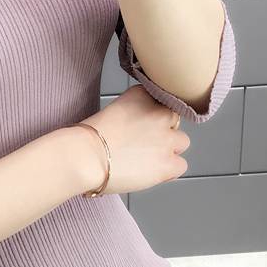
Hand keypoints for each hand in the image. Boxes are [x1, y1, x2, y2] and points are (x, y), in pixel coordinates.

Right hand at [75, 84, 189, 194]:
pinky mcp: (168, 162)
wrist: (85, 157)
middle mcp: (158, 112)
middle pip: (173, 119)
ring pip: (182, 141)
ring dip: (168, 149)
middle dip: (162, 130)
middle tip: (143, 143)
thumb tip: (139, 133)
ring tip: (147, 159)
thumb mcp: (110, 113)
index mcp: (141, 95)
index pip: (159, 100)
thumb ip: (132, 117)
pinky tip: (151, 172)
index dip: (150, 116)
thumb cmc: (87, 140)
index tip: (139, 126)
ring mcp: (166, 137)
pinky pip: (181, 165)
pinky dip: (169, 170)